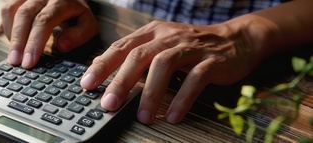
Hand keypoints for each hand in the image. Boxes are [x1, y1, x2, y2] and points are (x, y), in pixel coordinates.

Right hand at [1, 0, 98, 67]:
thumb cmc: (76, 13)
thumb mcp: (87, 24)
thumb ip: (79, 35)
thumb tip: (61, 45)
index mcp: (62, 1)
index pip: (44, 20)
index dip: (35, 42)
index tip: (29, 62)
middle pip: (25, 15)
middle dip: (18, 41)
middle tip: (15, 62)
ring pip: (11, 10)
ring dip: (11, 35)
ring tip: (14, 55)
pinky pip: (7, 11)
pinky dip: (8, 28)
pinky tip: (15, 43)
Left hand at [80, 20, 267, 123]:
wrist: (237, 38)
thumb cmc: (191, 45)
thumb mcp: (161, 44)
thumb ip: (136, 55)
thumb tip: (103, 73)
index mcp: (152, 32)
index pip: (121, 47)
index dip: (102, 66)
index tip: (86, 85)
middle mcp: (168, 36)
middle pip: (138, 56)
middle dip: (121, 81)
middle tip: (109, 104)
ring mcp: (190, 47)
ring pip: (163, 65)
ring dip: (150, 93)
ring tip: (143, 117)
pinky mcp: (211, 60)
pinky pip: (194, 79)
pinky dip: (182, 98)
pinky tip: (173, 116)